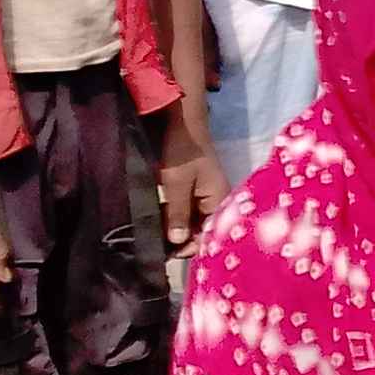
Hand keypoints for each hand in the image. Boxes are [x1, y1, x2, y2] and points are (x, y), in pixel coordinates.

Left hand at [156, 121, 229, 244]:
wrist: (183, 121)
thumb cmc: (183, 151)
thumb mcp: (177, 184)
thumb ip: (178, 213)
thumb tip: (178, 241)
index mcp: (219, 202)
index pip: (210, 235)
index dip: (190, 246)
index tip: (166, 253)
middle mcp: (216, 201)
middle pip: (202, 230)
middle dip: (182, 239)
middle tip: (157, 246)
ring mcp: (205, 194)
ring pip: (193, 221)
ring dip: (176, 228)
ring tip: (154, 234)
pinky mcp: (194, 188)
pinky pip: (187, 210)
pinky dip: (174, 216)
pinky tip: (158, 219)